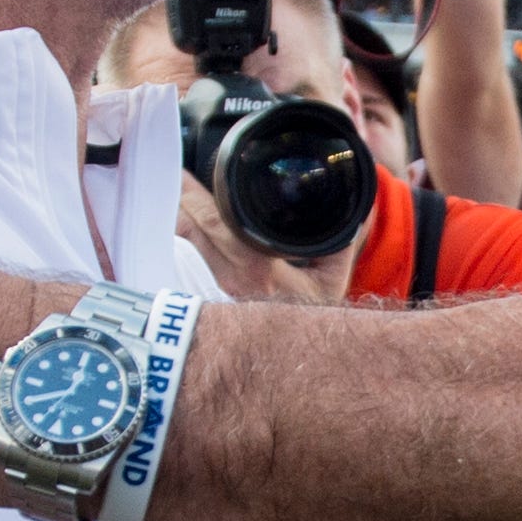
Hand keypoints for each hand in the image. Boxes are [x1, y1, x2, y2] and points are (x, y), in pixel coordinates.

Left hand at [177, 175, 356, 305]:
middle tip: (171, 169)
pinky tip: (179, 213)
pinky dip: (185, 231)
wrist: (301, 351)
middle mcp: (234, 279)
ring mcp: (221, 286)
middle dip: (180, 197)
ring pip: (188, 243)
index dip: (197, 199)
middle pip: (195, 231)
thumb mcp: (334, 276)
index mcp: (260, 270)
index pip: (220, 225)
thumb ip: (339, 241)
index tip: (184, 172)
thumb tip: (350, 209)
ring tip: (172, 186)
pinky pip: (192, 254)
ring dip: (179, 213)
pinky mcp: (216, 289)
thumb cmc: (317, 311)